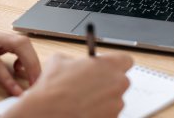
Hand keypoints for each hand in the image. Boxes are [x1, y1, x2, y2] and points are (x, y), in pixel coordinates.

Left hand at [0, 21, 40, 95]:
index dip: (7, 79)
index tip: (16, 93)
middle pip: (19, 43)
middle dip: (32, 63)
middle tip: (36, 82)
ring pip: (22, 42)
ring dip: (31, 60)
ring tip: (33, 79)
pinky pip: (18, 44)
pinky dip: (24, 57)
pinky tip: (19, 69)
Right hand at [5, 53, 132, 117]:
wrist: (47, 111)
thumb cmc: (54, 87)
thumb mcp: (60, 60)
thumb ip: (76, 60)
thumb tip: (76, 64)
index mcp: (109, 65)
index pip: (126, 60)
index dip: (115, 63)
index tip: (107, 67)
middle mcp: (117, 84)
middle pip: (121, 81)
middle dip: (108, 83)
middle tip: (91, 85)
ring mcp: (116, 105)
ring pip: (114, 99)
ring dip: (103, 99)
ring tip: (82, 99)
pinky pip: (108, 113)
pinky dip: (99, 112)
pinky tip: (83, 109)